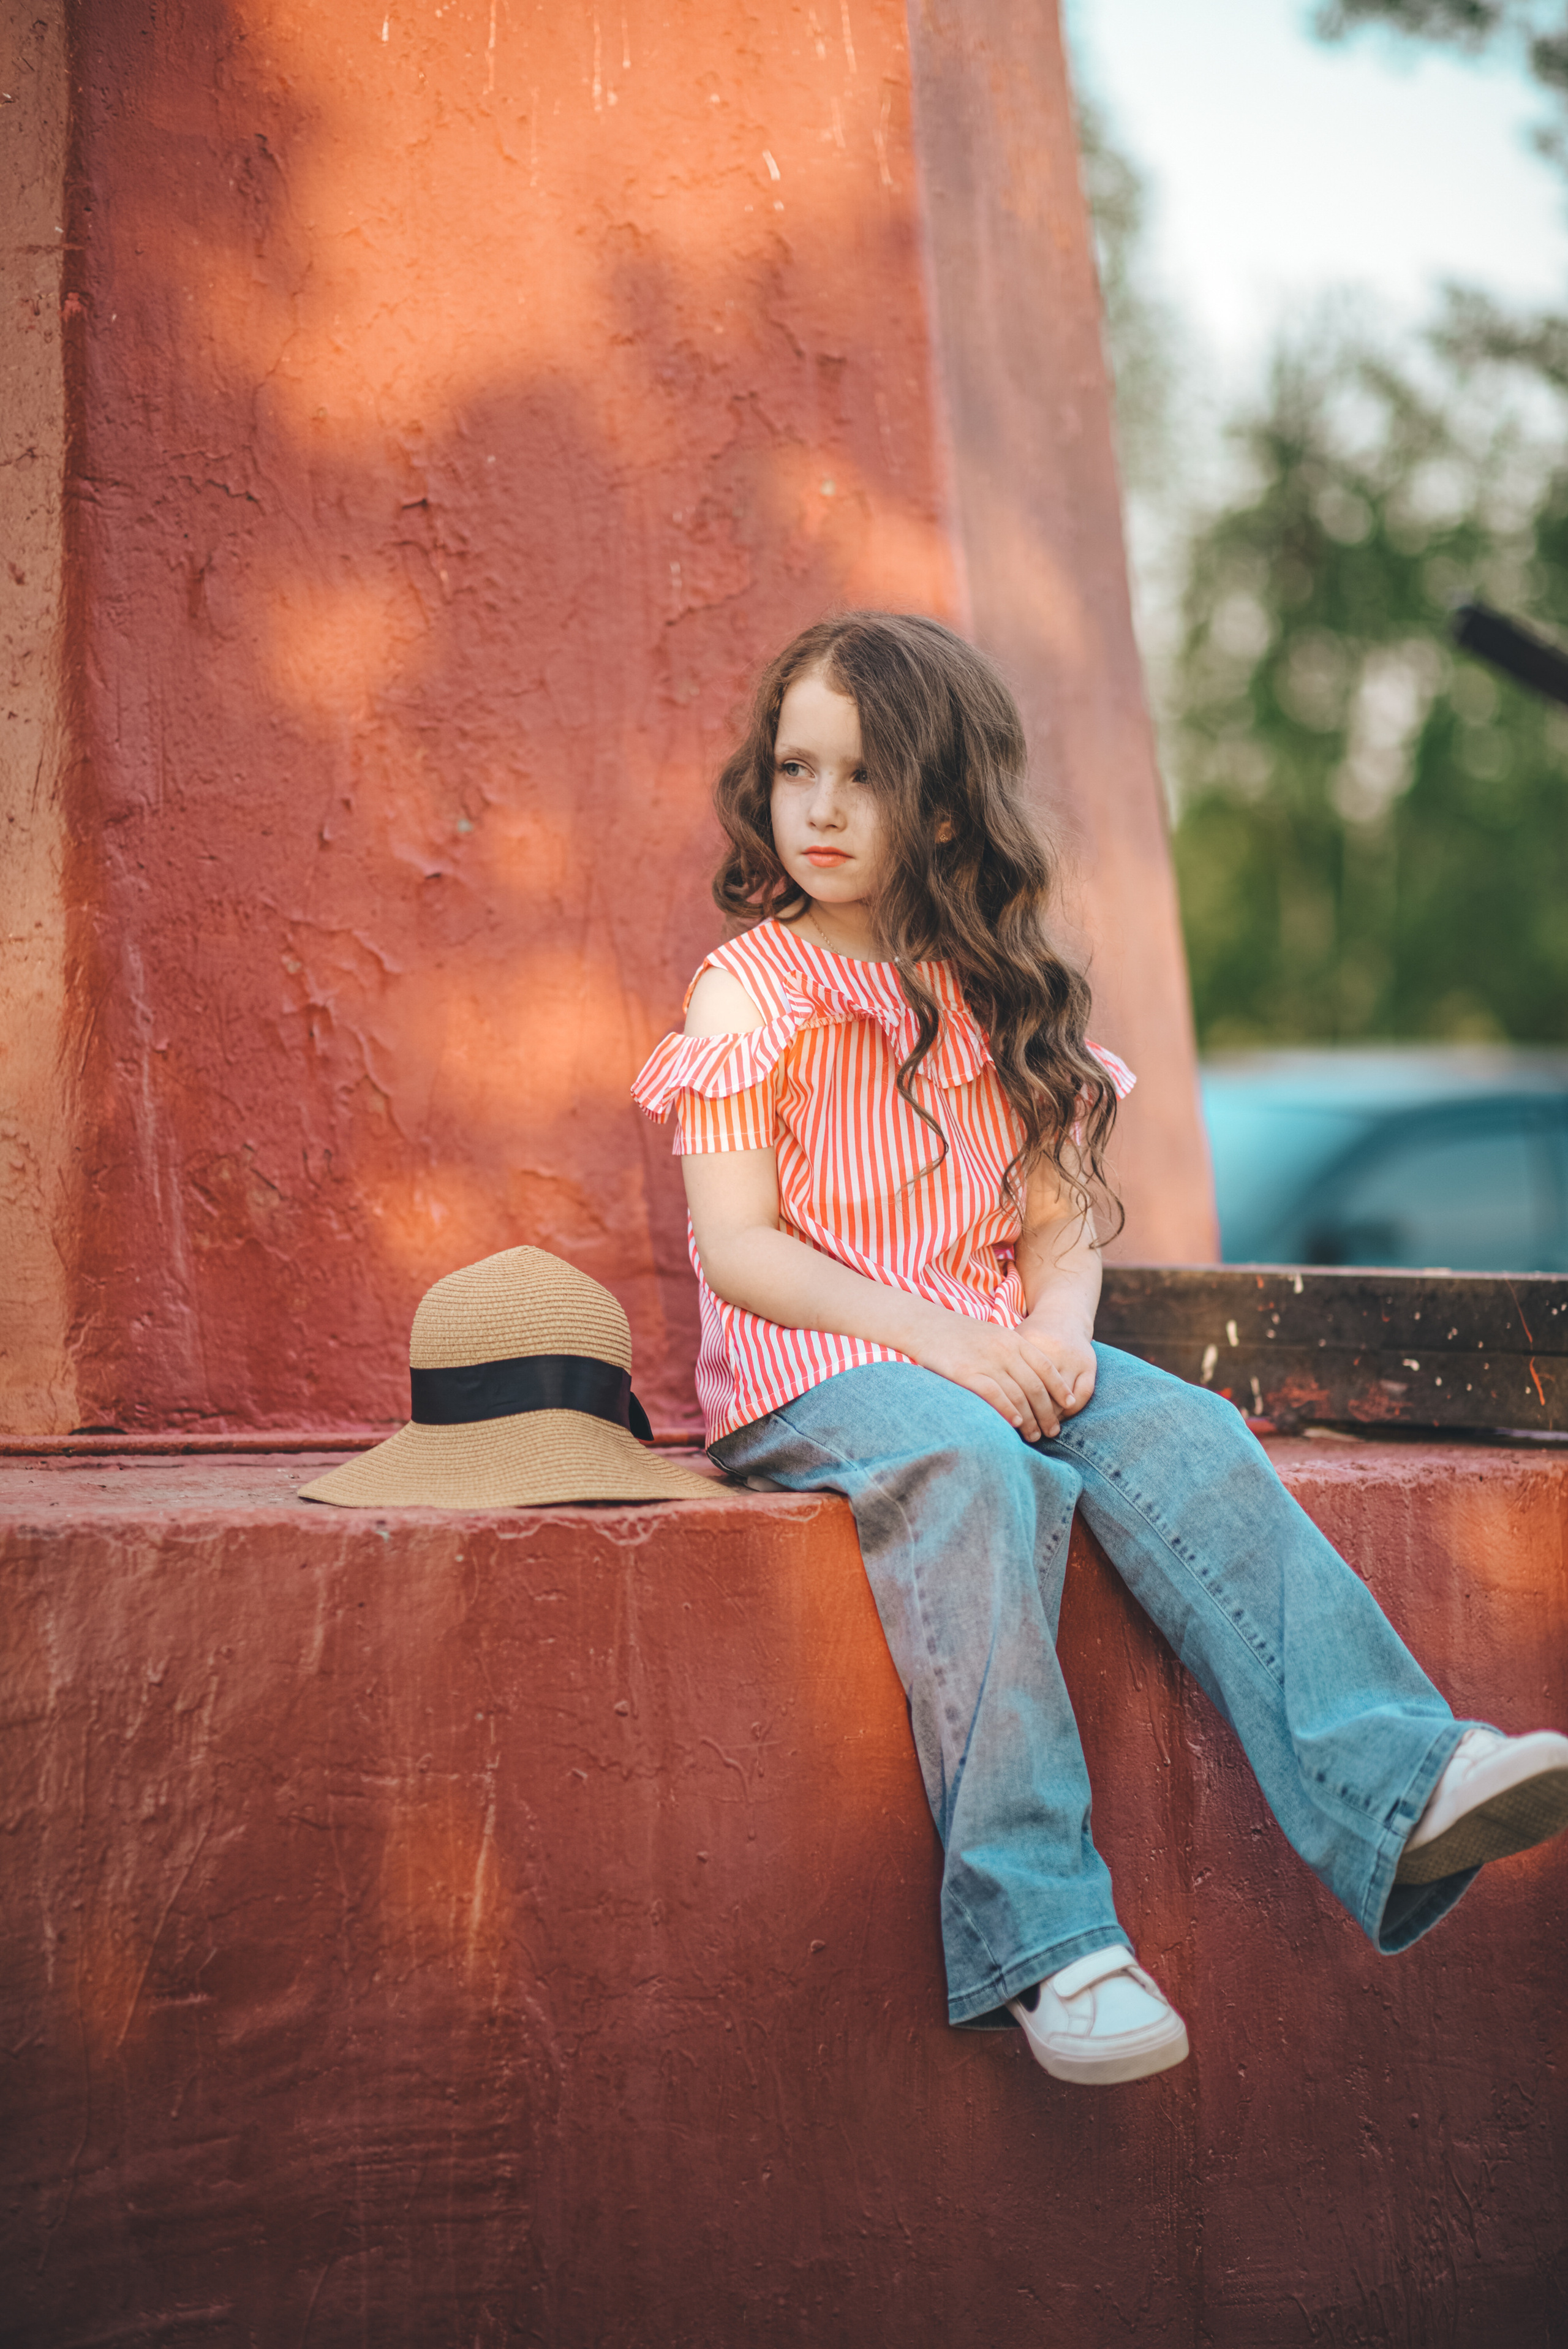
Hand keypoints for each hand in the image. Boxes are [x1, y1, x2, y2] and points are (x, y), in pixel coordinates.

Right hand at [913, 1311, 1095, 1442]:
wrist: (926, 1325)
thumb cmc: (960, 1335)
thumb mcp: (993, 1336)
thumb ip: (1012, 1355)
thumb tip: (1030, 1384)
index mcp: (1013, 1340)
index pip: (1046, 1367)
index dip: (1060, 1388)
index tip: (1069, 1405)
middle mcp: (1004, 1350)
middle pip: (1035, 1386)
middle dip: (1048, 1412)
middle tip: (1053, 1430)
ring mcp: (986, 1361)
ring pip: (1018, 1394)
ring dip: (1031, 1418)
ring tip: (1036, 1435)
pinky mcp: (967, 1373)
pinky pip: (995, 1395)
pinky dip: (1008, 1410)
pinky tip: (1016, 1423)